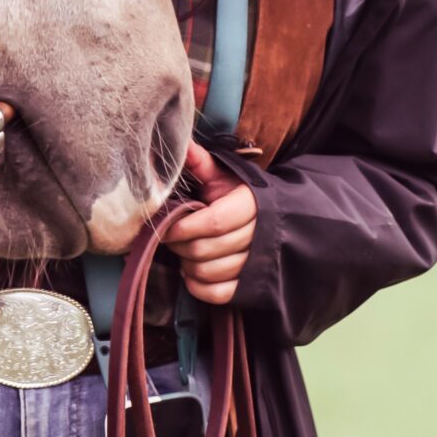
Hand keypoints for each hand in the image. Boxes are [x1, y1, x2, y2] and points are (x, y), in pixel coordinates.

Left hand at [165, 142, 257, 305]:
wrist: (271, 217)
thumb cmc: (238, 194)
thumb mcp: (222, 175)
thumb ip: (200, 162)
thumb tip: (179, 142)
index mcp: (249, 205)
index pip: (213, 222)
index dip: (183, 227)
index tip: (165, 226)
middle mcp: (256, 236)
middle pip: (206, 250)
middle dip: (180, 246)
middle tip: (170, 238)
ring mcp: (255, 264)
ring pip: (210, 272)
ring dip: (188, 265)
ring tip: (183, 252)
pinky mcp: (249, 285)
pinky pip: (219, 294)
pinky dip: (199, 287)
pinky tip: (192, 273)